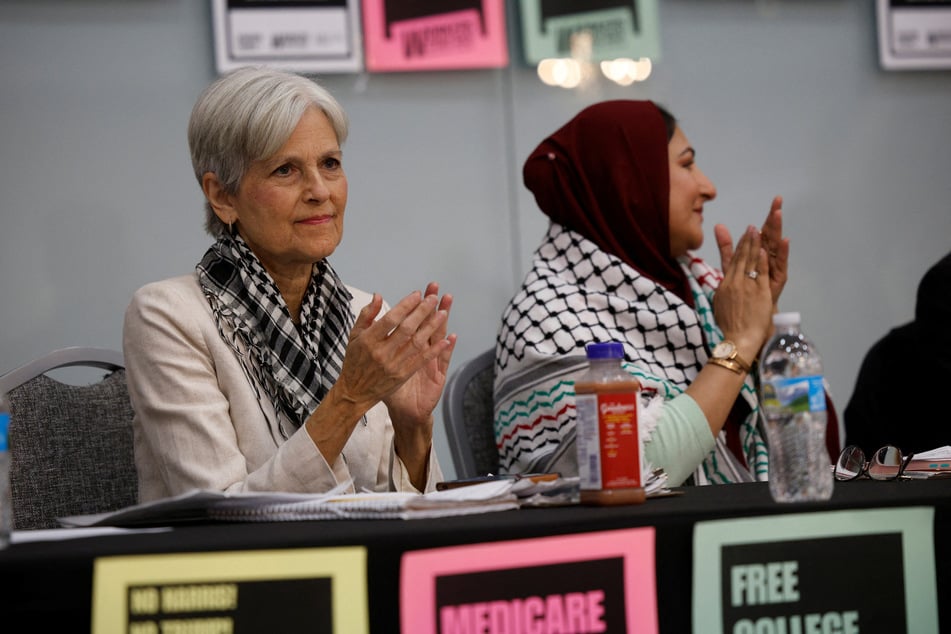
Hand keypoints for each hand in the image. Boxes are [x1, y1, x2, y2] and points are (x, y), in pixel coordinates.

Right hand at [333, 283, 453, 417]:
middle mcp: (381, 352)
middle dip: (422, 312)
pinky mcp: (402, 375)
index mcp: (368, 340)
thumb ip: (367, 315)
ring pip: (416, 343)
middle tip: (433, 298)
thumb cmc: (354, 360)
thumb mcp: (354, 336)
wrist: (355, 392)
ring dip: (431, 327)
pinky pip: (421, 361)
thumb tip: (378, 295)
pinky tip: (445, 340)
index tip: (417, 294)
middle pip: (406, 329)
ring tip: (443, 313)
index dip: (405, 305)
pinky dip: (434, 350)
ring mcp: (393, 365)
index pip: (390, 319)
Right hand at [712, 226, 773, 360]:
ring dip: (753, 245)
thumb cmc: (729, 327)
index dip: (738, 248)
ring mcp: (746, 287)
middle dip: (746, 241)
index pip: (732, 262)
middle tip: (750, 228)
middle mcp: (734, 283)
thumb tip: (721, 286)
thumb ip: (722, 293)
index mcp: (724, 286)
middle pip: (741, 258)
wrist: (738, 339)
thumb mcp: (720, 306)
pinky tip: (763, 249)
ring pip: (750, 262)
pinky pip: (759, 273)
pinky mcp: (758, 292)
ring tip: (757, 231)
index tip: (743, 237)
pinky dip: (761, 260)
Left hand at [714, 195, 788, 306]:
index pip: (765, 230)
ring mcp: (775, 268)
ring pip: (777, 245)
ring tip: (778, 215)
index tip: (776, 199)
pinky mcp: (778, 278)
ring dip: (778, 230)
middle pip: (772, 234)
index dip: (769, 215)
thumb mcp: (732, 265)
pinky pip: (781, 264)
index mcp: (760, 253)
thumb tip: (718, 226)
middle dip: (775, 218)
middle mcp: (770, 258)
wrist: (750, 315)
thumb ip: (726, 246)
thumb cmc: (744, 290)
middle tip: (779, 202)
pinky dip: (783, 252)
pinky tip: (784, 241)